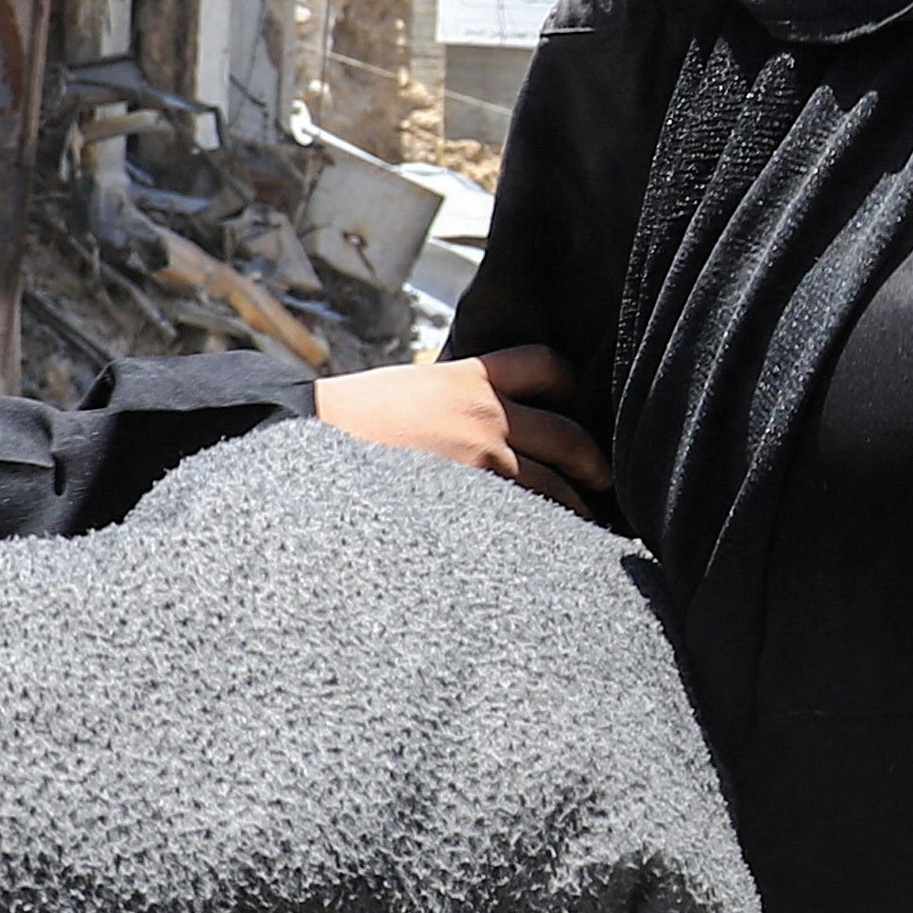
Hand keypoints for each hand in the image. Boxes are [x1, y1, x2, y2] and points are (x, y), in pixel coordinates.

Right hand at [315, 342, 611, 503]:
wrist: (307, 443)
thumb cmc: (347, 423)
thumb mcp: (407, 391)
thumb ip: (450, 401)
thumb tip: (478, 423)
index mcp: (469, 376)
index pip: (544, 365)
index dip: (569, 382)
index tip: (578, 401)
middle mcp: (486, 412)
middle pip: (568, 432)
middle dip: (594, 460)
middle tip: (605, 478)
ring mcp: (483, 457)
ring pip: (555, 482)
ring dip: (577, 504)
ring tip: (586, 520)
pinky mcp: (472, 500)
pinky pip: (526, 517)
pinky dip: (545, 531)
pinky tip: (552, 548)